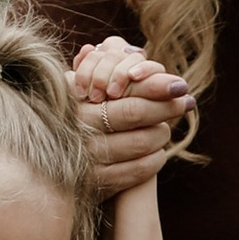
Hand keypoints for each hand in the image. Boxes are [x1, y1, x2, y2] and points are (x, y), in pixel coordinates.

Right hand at [73, 40, 193, 198]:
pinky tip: (157, 153)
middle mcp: (78, 128)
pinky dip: (155, 160)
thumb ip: (106, 73)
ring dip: (160, 134)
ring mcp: (86, 158)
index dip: (156, 87)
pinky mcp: (96, 184)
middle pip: (135, 113)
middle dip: (166, 107)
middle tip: (185, 102)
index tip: (180, 85)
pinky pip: (138, 170)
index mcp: (75, 102)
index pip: (125, 94)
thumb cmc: (77, 117)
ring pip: (141, 143)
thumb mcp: (82, 91)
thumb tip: (124, 55)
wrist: (53, 165)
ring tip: (164, 128)